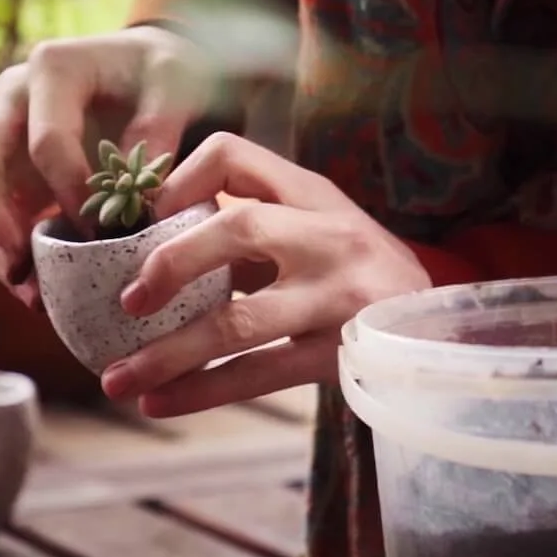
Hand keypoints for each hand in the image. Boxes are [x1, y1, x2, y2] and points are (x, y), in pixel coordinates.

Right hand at [0, 28, 212, 307]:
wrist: (151, 69)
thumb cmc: (163, 74)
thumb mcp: (176, 87)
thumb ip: (158, 132)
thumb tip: (137, 201)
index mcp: (53, 68)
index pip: (46, 140)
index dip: (69, 192)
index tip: (102, 237)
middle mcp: (14, 97)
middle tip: (18, 269)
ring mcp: (3, 132)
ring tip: (28, 295)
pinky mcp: (8, 167)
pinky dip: (9, 249)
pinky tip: (35, 289)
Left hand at [101, 133, 431, 417]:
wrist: (439, 330)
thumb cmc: (356, 275)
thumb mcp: (316, 230)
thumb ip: (252, 228)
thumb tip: (149, 247)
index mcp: (313, 195)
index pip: (234, 155)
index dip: (180, 181)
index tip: (146, 220)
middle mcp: (329, 237)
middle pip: (240, 228)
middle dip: (172, 264)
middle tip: (127, 301)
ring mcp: (337, 297)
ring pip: (239, 322)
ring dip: (167, 353)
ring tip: (117, 379)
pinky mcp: (339, 354)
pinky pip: (257, 374)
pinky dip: (200, 392)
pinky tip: (158, 402)